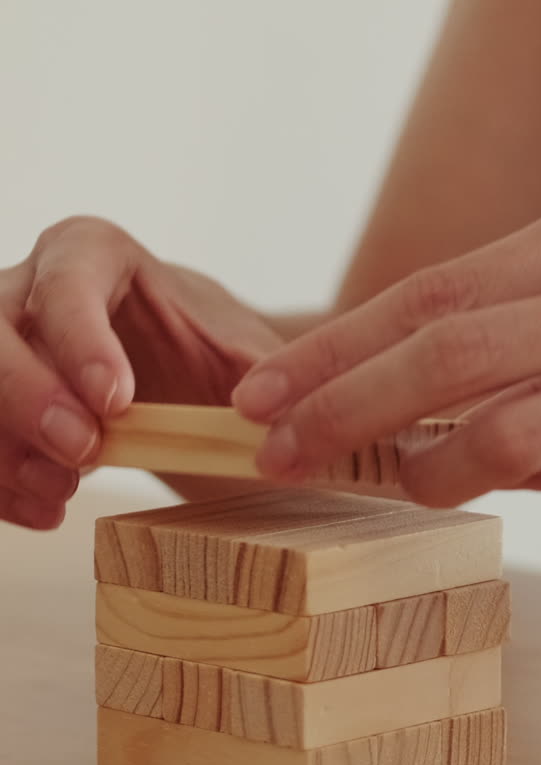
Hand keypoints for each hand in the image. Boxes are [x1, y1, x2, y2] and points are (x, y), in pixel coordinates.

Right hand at [0, 216, 281, 528]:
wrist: (185, 377)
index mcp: (91, 254)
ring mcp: (1, 344)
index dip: (80, 342)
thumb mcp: (244, 352)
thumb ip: (269, 376)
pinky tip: (48, 510)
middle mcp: (29, 288)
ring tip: (64, 493)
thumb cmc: (207, 350)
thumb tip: (287, 415)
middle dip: (26, 395)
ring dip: (7, 448)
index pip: (68, 284)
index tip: (116, 402)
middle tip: (83, 452)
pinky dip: (0, 483)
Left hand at [234, 194, 540, 505]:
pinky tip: (459, 483)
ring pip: (499, 420)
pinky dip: (493, 479)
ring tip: (389, 479)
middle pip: (446, 340)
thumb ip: (524, 340)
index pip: (436, 285)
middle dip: (340, 396)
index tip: (268, 381)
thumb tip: (408, 407)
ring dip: (420, 463)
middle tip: (271, 439)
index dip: (340, 339)